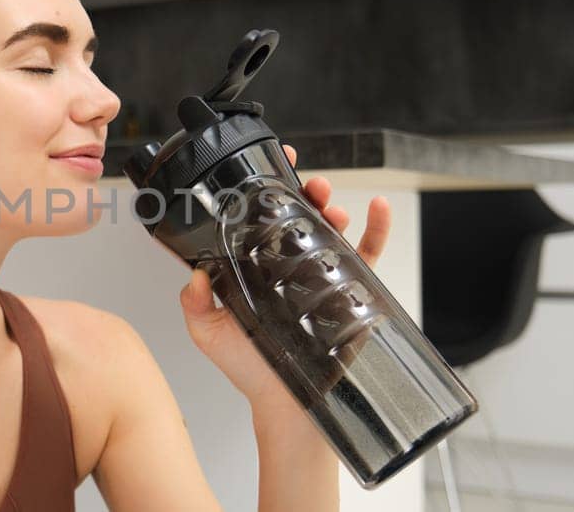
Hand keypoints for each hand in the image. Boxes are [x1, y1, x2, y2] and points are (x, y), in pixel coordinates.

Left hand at [177, 144, 391, 404]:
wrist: (289, 406)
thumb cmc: (252, 372)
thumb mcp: (211, 335)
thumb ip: (197, 304)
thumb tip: (195, 276)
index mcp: (254, 268)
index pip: (258, 220)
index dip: (262, 190)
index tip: (262, 167)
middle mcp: (287, 266)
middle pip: (297, 215)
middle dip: (304, 190)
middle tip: (306, 184)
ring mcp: (320, 276)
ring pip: (330, 228)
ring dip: (332, 206)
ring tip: (329, 202)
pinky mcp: (349, 291)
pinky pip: (368, 254)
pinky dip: (378, 228)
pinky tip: (377, 209)